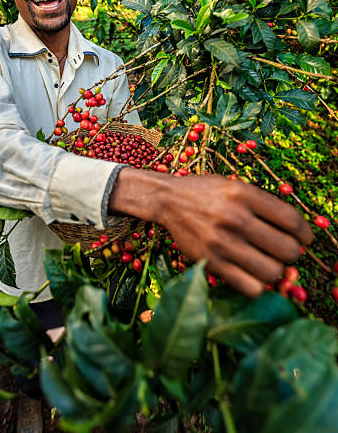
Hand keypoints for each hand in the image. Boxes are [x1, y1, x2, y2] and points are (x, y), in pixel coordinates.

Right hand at [109, 170, 312, 296]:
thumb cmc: (206, 193)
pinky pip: (250, 287)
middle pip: (287, 250)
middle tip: (283, 251)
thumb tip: (296, 232)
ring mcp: (222, 242)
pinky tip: (251, 274)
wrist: (168, 200)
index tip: (304, 239)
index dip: (305, 234)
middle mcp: (235, 218)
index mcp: (245, 195)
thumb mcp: (236, 186)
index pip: (292, 221)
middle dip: (291, 253)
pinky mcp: (210, 262)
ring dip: (274, 270)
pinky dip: (257, 285)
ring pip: (272, 272)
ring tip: (266, 262)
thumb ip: (264, 205)